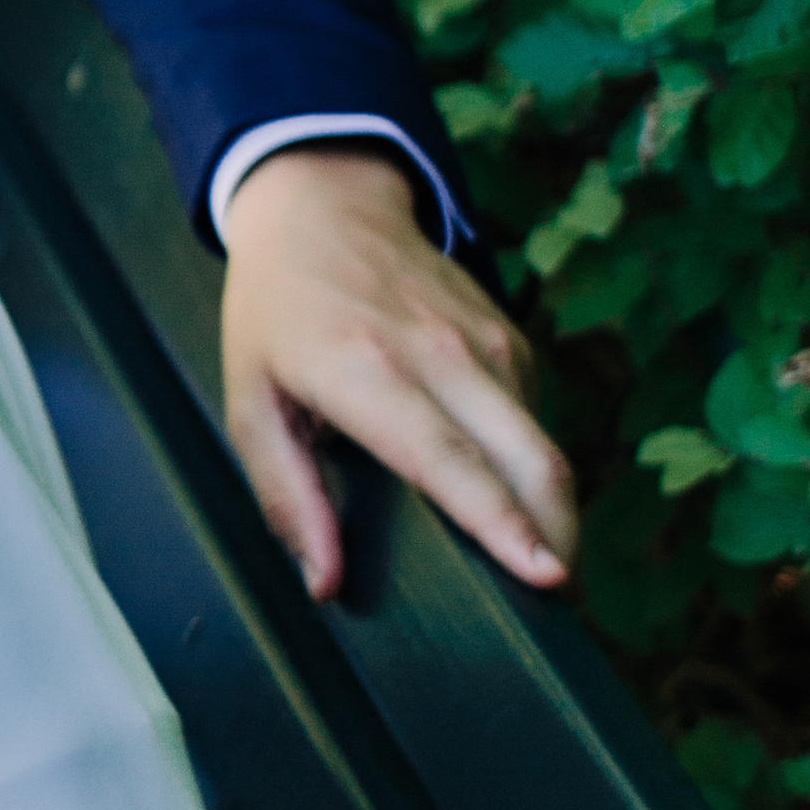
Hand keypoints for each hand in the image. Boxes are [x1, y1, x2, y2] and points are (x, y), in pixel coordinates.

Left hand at [218, 145, 574, 605]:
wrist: (323, 207)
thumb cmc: (277, 314)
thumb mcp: (251, 403)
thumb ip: (287, 495)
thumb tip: (324, 581)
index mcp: (367, 372)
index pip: (451, 461)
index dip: (503, 523)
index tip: (547, 574)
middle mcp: (440, 353)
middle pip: (530, 460)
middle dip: (558, 538)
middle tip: (558, 601)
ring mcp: (486, 341)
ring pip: (545, 446)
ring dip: (554, 511)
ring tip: (542, 563)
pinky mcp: (510, 337)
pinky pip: (534, 419)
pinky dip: (533, 468)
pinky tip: (511, 496)